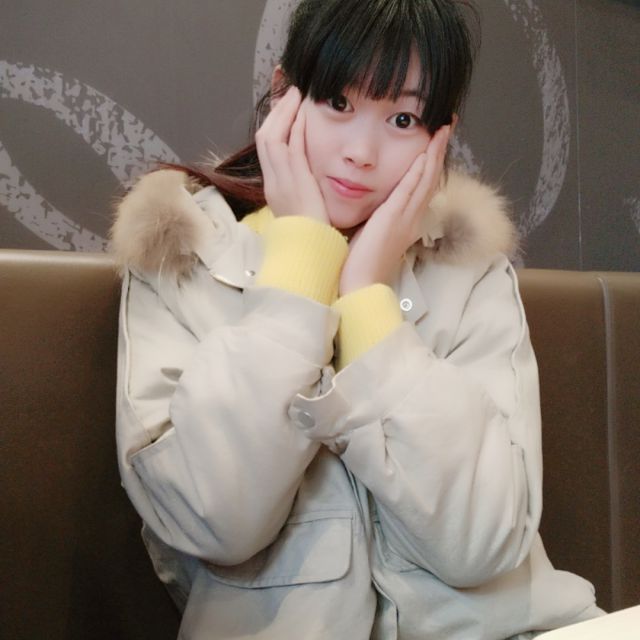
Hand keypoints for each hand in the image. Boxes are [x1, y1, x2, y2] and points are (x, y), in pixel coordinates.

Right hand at [255, 87, 327, 222]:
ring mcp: (280, 182)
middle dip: (275, 112)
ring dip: (284, 113)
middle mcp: (273, 182)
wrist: (311, 253)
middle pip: (264, 138)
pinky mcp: (294, 183)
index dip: (275, 124)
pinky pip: (290, 148)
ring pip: (272, 138)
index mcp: (275, 188)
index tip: (285, 107)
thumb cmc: (313, 235)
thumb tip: (311, 174)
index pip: (268, 148)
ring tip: (296, 95)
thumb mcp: (304, 208)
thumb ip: (305, 188)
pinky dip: (294, 128)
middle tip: (289, 92)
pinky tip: (303, 113)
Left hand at [339, 125, 450, 294]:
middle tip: (447, 124)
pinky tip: (425, 151)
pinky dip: (419, 169)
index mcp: (407, 221)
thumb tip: (374, 207)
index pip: (422, 185)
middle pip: (430, 177)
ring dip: (435, 152)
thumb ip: (378, 218)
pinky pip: (411, 188)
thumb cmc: (361, 264)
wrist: (360, 286)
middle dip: (439, 150)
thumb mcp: (373, 235)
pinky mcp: (394, 218)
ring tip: (443, 128)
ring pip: (425, 179)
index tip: (435, 140)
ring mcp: (406, 217)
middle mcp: (412, 217)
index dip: (431, 162)